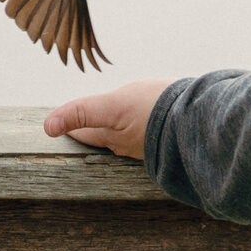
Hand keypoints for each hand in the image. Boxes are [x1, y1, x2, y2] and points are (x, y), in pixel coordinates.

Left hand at [44, 78, 171, 160]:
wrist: (203, 119)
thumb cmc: (155, 111)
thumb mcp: (113, 107)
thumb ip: (82, 112)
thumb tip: (47, 127)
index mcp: (113, 136)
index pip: (85, 133)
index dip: (71, 127)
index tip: (58, 128)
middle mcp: (129, 143)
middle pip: (105, 136)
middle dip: (93, 129)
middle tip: (80, 125)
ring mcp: (151, 141)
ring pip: (127, 135)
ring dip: (119, 129)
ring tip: (112, 123)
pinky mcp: (170, 136)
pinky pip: (150, 132)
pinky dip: (143, 127)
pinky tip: (149, 123)